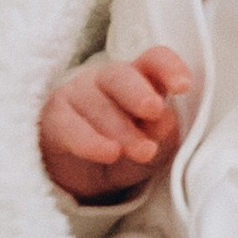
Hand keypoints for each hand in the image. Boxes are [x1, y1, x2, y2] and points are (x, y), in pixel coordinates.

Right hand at [39, 47, 192, 201]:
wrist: (79, 176)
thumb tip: (164, 122)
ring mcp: (77, 96)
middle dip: (139, 93)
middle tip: (155, 110)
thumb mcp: (152, 147)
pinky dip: (91, 142)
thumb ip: (162, 135)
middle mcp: (107, 81)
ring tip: (143, 152)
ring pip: (99, 106)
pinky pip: (71, 128)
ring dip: (124, 130)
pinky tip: (109, 153)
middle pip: (121, 76)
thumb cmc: (123, 151)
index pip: (153, 61)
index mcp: (139, 80)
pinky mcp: (54, 119)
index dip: (168, 67)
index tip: (182, 85)